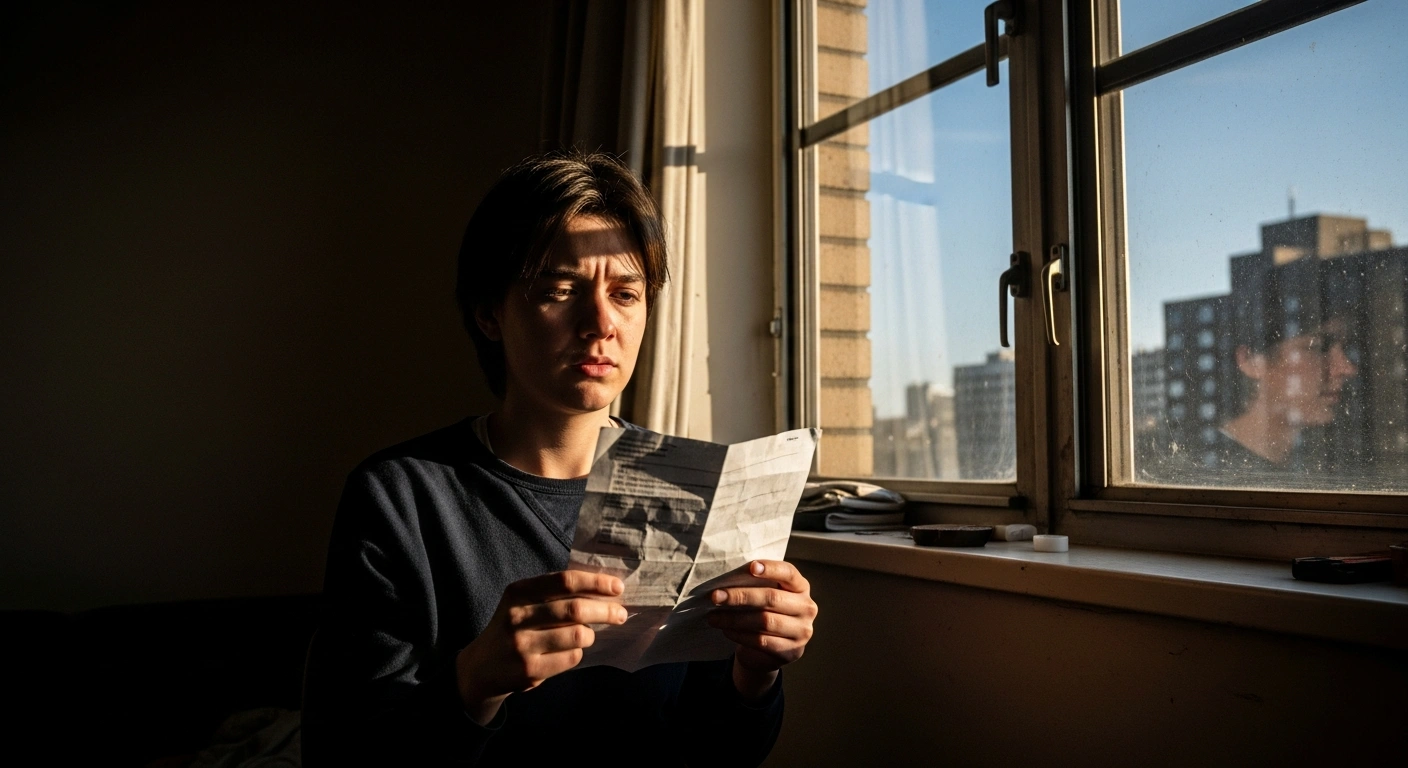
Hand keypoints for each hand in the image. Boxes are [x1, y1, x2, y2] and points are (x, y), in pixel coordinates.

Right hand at [455, 570, 626, 723]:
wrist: (481, 668)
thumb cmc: (514, 628)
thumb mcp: (523, 603)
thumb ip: (554, 593)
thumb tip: (603, 588)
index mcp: (518, 592)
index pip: (564, 581)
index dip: (596, 582)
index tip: (618, 587)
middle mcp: (517, 616)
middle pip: (575, 610)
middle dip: (605, 611)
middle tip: (621, 614)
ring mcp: (523, 644)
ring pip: (577, 636)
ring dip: (590, 635)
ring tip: (588, 635)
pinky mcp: (530, 670)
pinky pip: (571, 658)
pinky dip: (578, 653)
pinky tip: (570, 652)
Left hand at [706, 560, 817, 699]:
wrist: (770, 651)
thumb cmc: (765, 613)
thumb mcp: (766, 595)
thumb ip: (755, 585)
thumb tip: (726, 579)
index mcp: (801, 587)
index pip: (788, 573)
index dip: (770, 569)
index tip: (751, 567)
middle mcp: (807, 608)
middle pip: (771, 598)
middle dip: (740, 596)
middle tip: (715, 596)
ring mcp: (802, 631)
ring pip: (764, 621)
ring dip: (734, 619)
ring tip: (713, 616)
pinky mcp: (792, 651)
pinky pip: (762, 641)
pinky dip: (740, 635)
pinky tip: (726, 630)